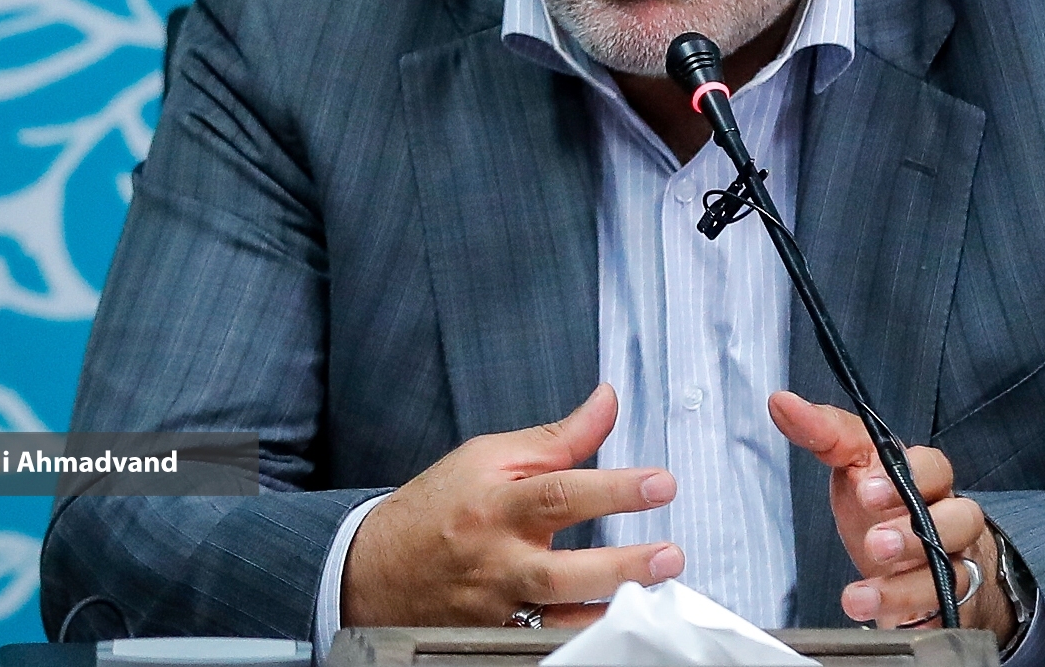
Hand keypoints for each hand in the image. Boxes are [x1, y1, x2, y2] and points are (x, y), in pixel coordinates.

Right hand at [343, 384, 683, 628]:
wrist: (374, 568)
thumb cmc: (437, 507)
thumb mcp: (490, 456)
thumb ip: (558, 436)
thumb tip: (607, 402)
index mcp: (497, 505)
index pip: (561, 493)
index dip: (614, 489)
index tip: (661, 484)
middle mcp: (497, 560)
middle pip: (561, 571)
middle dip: (621, 566)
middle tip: (670, 555)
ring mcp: (495, 607)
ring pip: (555, 620)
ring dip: (608, 610)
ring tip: (655, 597)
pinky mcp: (495, 637)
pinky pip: (542, 643)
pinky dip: (578, 637)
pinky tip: (615, 626)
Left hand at [769, 391, 1013, 642]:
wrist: (913, 561)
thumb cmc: (881, 504)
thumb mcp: (853, 464)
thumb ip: (824, 434)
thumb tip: (780, 402)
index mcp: (926, 479)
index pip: (934, 468)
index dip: (909, 476)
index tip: (866, 490)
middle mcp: (948, 520)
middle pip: (959, 519)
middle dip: (914, 533)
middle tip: (875, 544)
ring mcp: (953, 564)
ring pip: (952, 574)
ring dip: (904, 588)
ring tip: (858, 597)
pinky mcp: (946, 605)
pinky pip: (946, 615)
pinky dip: (918, 620)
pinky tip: (889, 623)